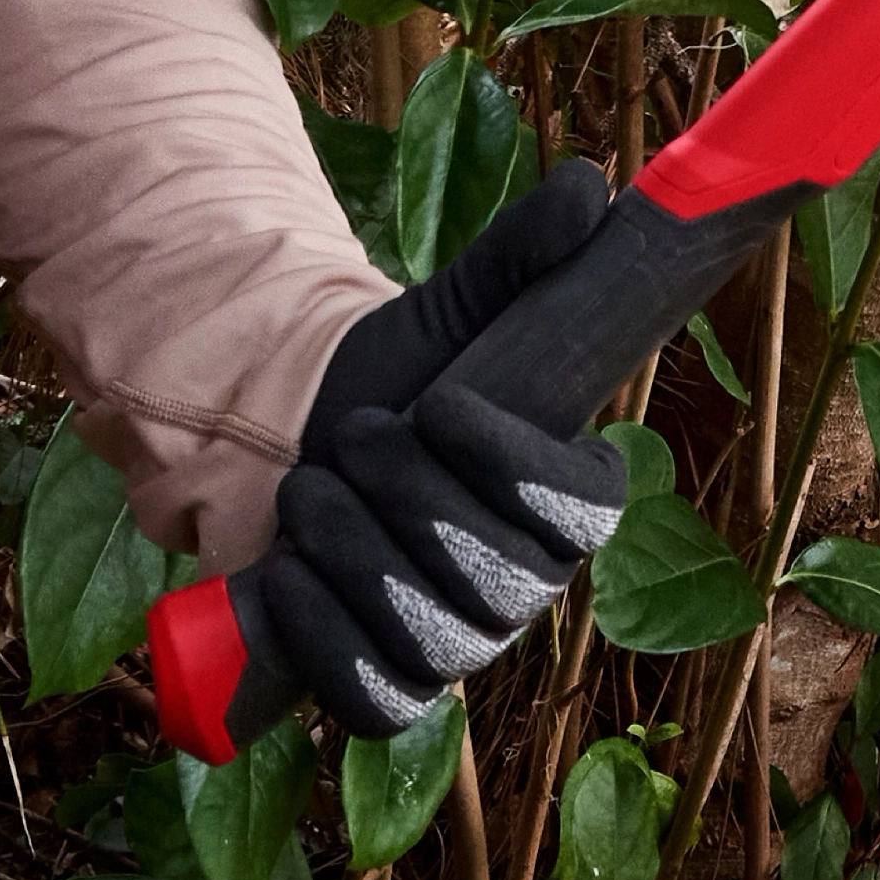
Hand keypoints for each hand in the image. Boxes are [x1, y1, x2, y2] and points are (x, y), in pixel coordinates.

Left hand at [254, 160, 628, 734]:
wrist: (299, 440)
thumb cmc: (397, 380)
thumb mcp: (452, 311)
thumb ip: (521, 254)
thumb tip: (589, 184)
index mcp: (567, 503)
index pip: (585, 511)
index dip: (513, 464)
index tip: (440, 402)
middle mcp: (527, 590)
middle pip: (497, 578)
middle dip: (409, 498)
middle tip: (355, 437)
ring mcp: (459, 649)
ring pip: (432, 637)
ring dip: (356, 556)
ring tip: (311, 494)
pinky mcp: (387, 691)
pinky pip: (375, 695)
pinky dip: (325, 636)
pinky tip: (290, 575)